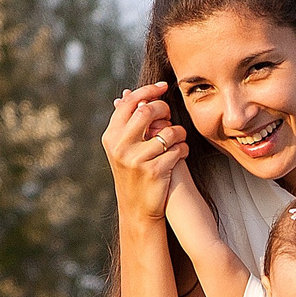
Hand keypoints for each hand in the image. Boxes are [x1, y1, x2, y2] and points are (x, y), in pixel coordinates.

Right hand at [104, 83, 188, 224]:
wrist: (137, 209)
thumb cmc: (133, 173)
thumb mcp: (123, 148)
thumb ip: (126, 122)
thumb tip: (125, 94)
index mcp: (111, 137)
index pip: (130, 103)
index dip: (148, 90)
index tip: (163, 87)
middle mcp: (121, 147)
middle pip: (148, 111)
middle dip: (164, 109)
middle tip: (170, 117)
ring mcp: (137, 160)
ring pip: (168, 131)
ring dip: (179, 133)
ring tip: (178, 140)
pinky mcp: (154, 171)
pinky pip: (178, 149)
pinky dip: (184, 149)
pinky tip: (182, 154)